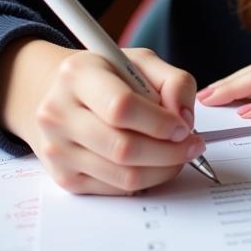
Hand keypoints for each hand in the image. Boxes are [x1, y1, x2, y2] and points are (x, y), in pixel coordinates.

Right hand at [0, 38, 204, 195]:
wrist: (58, 94)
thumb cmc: (105, 75)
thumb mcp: (140, 61)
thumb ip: (173, 81)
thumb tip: (184, 117)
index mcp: (78, 75)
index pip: (121, 107)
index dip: (159, 122)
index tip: (184, 126)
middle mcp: (58, 113)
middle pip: (122, 147)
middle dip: (168, 151)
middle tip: (192, 145)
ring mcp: (57, 149)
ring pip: (122, 175)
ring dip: (162, 169)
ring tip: (179, 155)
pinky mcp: (63, 177)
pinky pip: (114, 189)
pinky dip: (144, 181)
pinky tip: (155, 164)